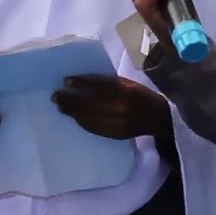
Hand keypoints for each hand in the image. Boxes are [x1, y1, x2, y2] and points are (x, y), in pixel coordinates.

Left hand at [52, 75, 170, 139]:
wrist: (159, 118)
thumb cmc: (142, 96)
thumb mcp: (129, 85)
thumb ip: (110, 84)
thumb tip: (85, 82)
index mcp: (125, 91)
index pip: (99, 86)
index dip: (81, 84)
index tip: (66, 81)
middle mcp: (120, 106)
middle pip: (90, 103)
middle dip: (71, 100)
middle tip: (56, 97)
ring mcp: (117, 122)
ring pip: (89, 117)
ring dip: (73, 112)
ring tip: (61, 107)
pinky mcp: (115, 133)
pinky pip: (94, 128)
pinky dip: (82, 122)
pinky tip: (74, 117)